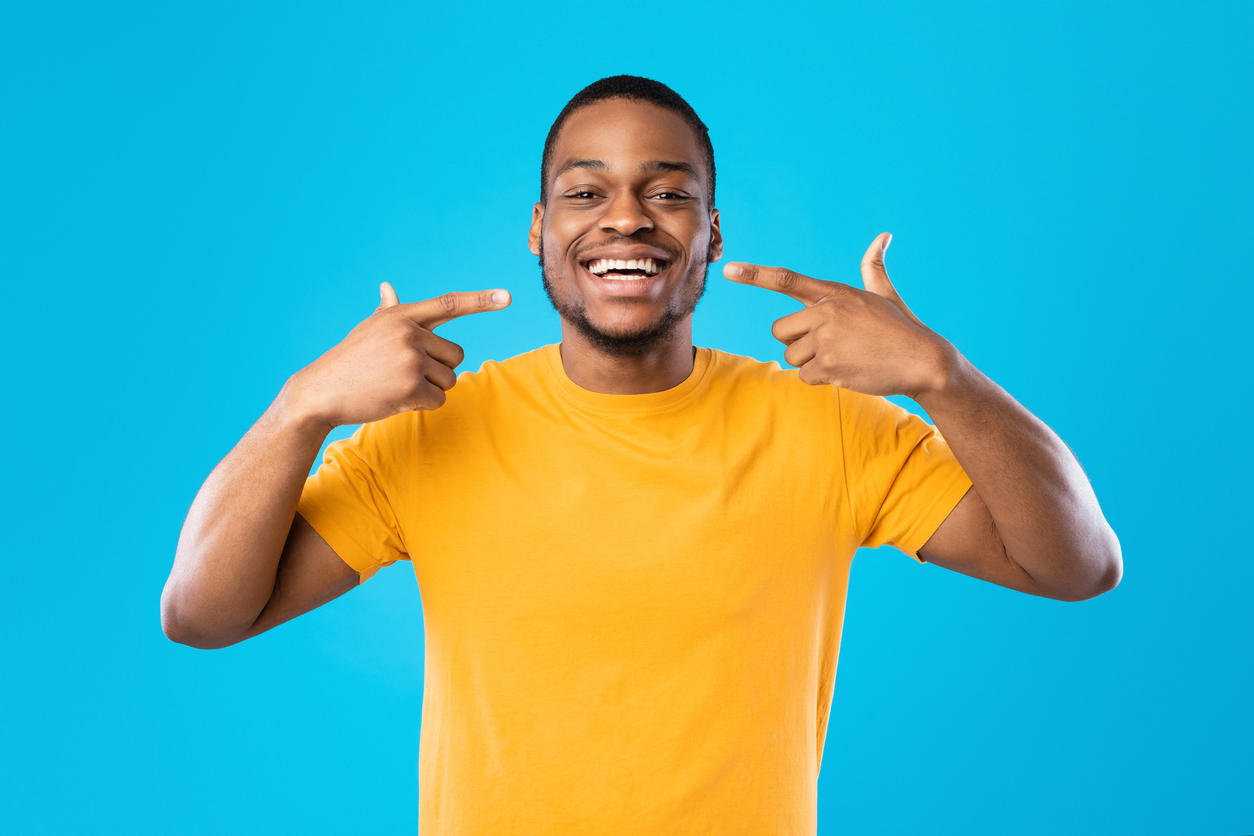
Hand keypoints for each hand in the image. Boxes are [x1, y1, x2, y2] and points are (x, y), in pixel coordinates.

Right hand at [286, 282, 510, 428]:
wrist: (321, 391)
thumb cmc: (350, 360)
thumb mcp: (369, 330)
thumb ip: (389, 312)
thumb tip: (388, 288)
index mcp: (402, 316)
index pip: (449, 303)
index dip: (481, 300)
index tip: (508, 297)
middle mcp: (409, 333)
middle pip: (457, 355)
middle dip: (439, 370)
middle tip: (406, 374)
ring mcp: (410, 359)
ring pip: (450, 379)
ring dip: (430, 389)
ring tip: (396, 385)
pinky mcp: (411, 386)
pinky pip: (439, 399)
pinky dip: (423, 405)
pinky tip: (397, 399)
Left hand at [724, 233, 952, 398]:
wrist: (924, 360)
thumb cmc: (901, 327)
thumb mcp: (884, 293)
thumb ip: (874, 266)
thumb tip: (884, 235)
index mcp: (834, 293)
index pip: (786, 280)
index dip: (755, 275)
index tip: (729, 269)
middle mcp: (826, 312)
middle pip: (780, 331)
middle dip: (797, 342)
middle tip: (828, 345)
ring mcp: (827, 339)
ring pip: (791, 356)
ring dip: (811, 363)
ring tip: (843, 358)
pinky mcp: (830, 365)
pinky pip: (804, 376)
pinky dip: (822, 378)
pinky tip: (847, 371)